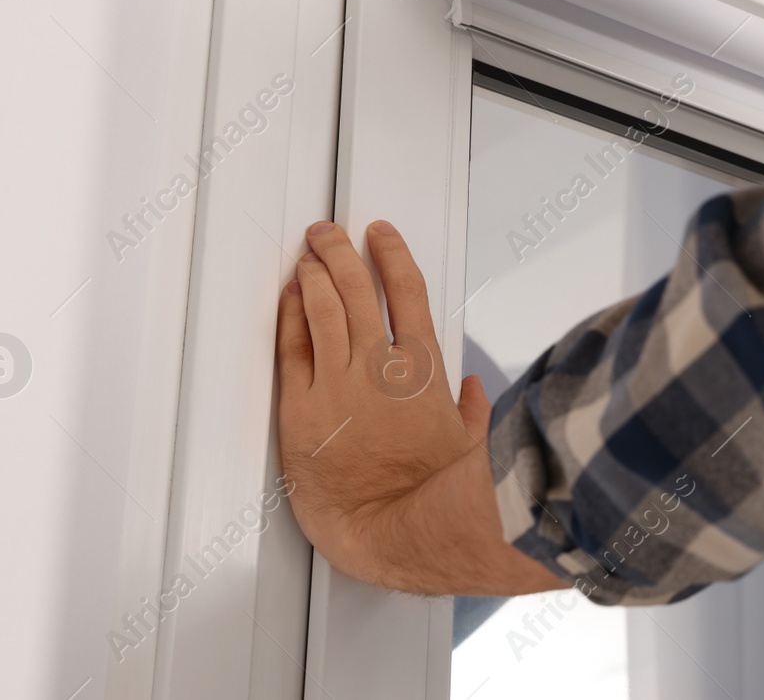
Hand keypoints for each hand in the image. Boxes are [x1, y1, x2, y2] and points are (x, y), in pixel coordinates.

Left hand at [275, 219, 560, 595]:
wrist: (397, 530)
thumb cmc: (434, 497)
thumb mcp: (469, 446)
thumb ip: (472, 413)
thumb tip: (475, 396)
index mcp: (422, 370)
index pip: (407, 290)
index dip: (391, 255)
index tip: (381, 236)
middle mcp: (378, 366)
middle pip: (356, 288)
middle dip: (340, 252)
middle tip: (329, 234)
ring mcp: (338, 384)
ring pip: (322, 309)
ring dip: (313, 275)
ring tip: (307, 255)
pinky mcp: (302, 410)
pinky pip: (292, 349)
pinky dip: (289, 317)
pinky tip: (288, 299)